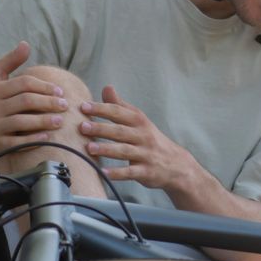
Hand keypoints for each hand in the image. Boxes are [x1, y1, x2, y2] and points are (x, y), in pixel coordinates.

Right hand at [0, 43, 73, 168]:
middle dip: (48, 102)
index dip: (44, 86)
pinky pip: (17, 143)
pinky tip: (47, 137)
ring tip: (61, 121)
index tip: (60, 91)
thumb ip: (10, 60)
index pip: (24, 84)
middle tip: (65, 105)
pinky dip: (33, 140)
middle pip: (26, 101)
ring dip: (44, 121)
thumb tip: (26, 45)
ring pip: (22, 122)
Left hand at [79, 86, 198, 192]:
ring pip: (124, 151)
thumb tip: (106, 88)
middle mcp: (143, 136)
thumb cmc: (151, 140)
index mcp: (139, 122)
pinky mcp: (147, 172)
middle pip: (120, 131)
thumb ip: (121, 106)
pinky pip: (130, 172)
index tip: (83, 107)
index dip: (101, 109)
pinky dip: (117, 173)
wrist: (177, 165)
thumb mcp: (139, 121)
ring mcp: (146, 154)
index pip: (118, 112)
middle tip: (82, 127)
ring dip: (107, 149)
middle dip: (101, 128)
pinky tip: (103, 173)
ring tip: (89, 148)